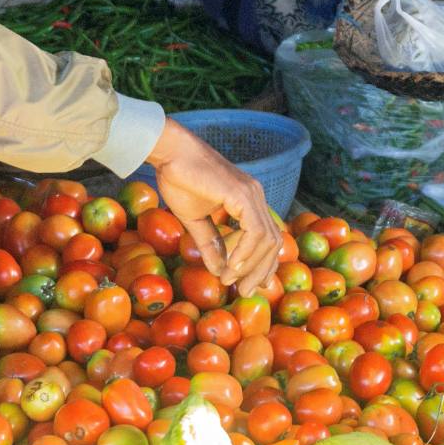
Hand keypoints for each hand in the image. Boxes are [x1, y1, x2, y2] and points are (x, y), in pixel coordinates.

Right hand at [147, 119, 282, 295]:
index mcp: (249, 200)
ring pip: (268, 239)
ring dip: (252, 266)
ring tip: (233, 282)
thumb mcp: (195, 219)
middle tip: (244, 292)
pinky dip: (245, 253)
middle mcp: (256, 196)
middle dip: (261, 271)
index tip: (250, 286)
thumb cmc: (178, 179)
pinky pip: (254, 231)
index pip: (268, 238)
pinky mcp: (242, 194)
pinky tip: (232, 267)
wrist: (169, 152)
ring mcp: (252, 194)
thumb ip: (210, 244)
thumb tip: (219, 271)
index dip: (263, 265)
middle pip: (273, 242)